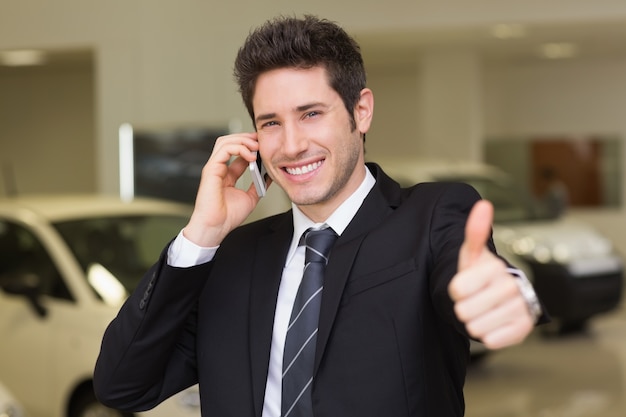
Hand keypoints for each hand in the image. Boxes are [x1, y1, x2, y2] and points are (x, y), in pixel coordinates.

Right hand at [183, 133, 269, 246]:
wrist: (216, 227)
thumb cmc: (228, 217)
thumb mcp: (250, 198)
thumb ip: (258, 186)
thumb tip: (269, 175)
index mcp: (227, 174)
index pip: (237, 152)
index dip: (250, 146)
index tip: (264, 146)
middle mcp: (219, 168)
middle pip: (229, 142)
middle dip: (246, 138)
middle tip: (261, 140)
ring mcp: (214, 168)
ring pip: (225, 141)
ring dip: (243, 140)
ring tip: (256, 146)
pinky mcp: (211, 169)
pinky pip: (224, 150)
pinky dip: (239, 148)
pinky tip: (250, 155)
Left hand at [448, 200, 533, 349]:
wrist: (500, 298)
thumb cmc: (480, 275)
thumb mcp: (471, 254)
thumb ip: (474, 232)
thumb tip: (483, 204)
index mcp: (495, 268)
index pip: (456, 289)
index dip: (455, 290)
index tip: (465, 285)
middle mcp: (511, 286)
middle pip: (463, 310)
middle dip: (464, 307)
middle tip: (474, 300)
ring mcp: (519, 308)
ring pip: (475, 327)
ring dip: (475, 322)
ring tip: (483, 310)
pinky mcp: (524, 328)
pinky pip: (491, 340)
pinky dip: (488, 335)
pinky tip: (494, 322)